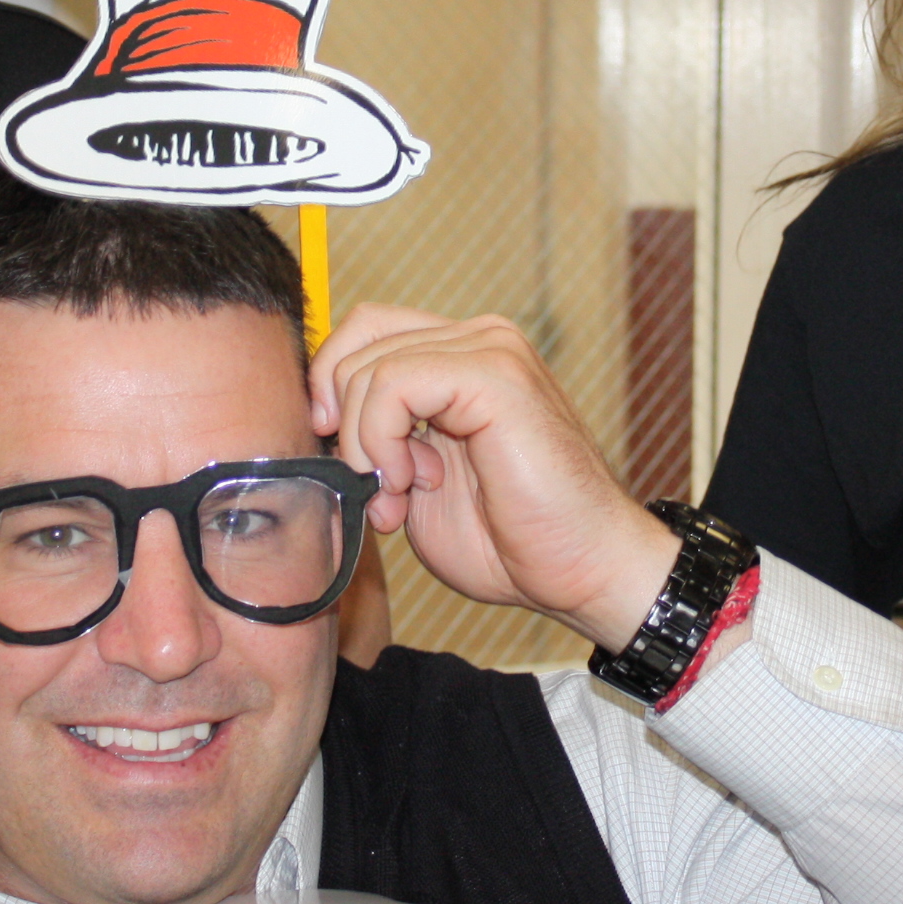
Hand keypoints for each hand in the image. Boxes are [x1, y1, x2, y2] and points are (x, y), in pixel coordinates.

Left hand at [309, 307, 678, 652]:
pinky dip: (382, 439)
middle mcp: (479, 339)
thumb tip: (320, 421)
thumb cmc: (510, 540)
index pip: (366, 332)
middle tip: (377, 493)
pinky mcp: (495, 374)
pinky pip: (395, 383)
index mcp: (462, 358)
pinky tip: (411, 483)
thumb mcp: (415, 485)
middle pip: (358, 338)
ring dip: (365, 444)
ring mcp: (491, 350)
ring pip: (369, 365)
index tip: (341, 458)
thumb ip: (378, 442)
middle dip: (344, 424)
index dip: (330, 388)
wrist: (583, 571)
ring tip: (400, 499)